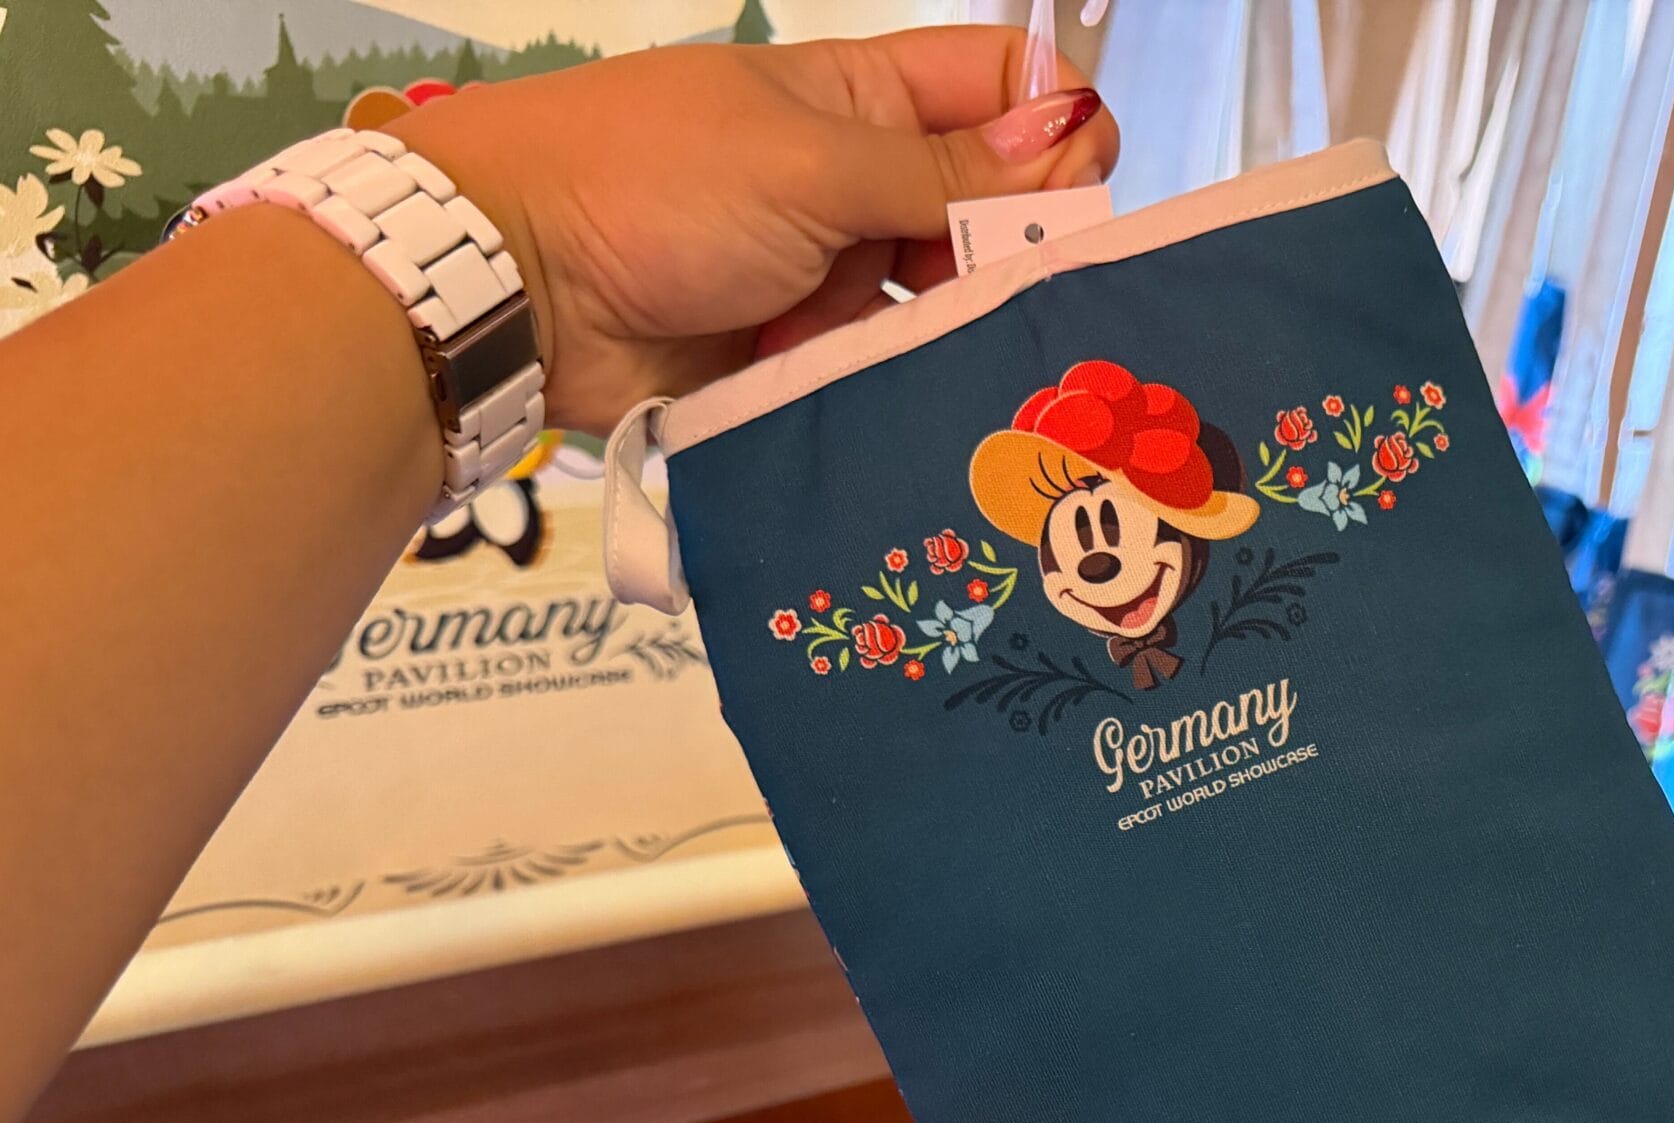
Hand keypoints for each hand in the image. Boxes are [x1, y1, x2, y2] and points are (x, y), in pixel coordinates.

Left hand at [398, 29, 1116, 432]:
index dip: (1058, 129)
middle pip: (989, 209)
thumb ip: (942, 172)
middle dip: (1017, 251)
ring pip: (943, 302)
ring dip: (957, 329)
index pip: (1001, 87)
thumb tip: (1070, 143)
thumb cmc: (651, 185)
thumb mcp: (810, 164)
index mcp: (865, 98)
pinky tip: (918, 406)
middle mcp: (861, 180)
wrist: (516, 286)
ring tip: (969, 363)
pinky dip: (900, 387)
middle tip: (1025, 301)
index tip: (1079, 198)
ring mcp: (832, 271)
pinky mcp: (803, 356)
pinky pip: (883, 372)